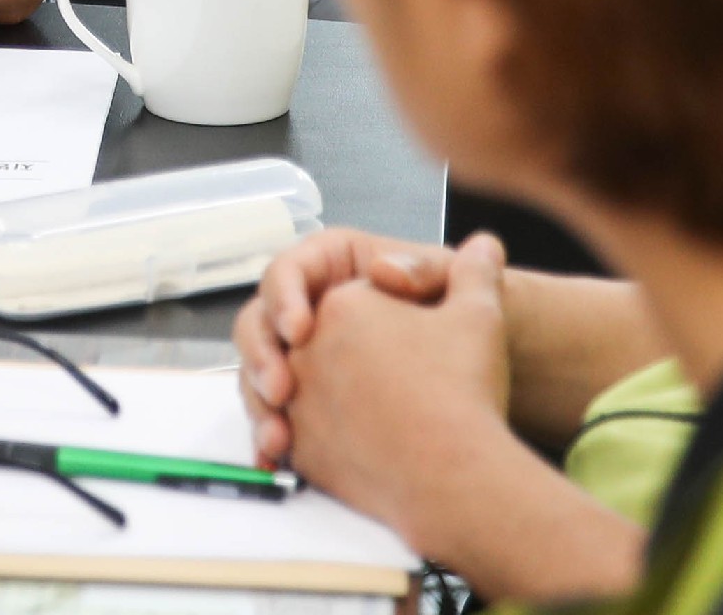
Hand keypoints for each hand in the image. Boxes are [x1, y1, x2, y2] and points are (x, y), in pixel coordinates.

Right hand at [238, 228, 452, 462]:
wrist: (466, 376)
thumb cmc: (454, 321)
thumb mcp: (449, 285)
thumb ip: (423, 267)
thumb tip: (387, 268)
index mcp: (332, 268)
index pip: (289, 272)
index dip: (285, 299)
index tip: (300, 331)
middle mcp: (308, 307)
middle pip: (259, 322)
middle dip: (261, 356)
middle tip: (281, 389)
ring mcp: (301, 356)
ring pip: (256, 371)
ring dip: (257, 403)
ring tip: (278, 435)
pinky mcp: (302, 398)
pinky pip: (270, 412)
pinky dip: (268, 433)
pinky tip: (276, 455)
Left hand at [281, 236, 641, 601]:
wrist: (455, 474)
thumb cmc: (464, 388)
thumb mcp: (479, 313)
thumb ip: (475, 272)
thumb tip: (483, 247)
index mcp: (340, 304)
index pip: (344, 299)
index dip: (375, 315)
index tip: (404, 335)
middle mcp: (307, 350)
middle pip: (308, 341)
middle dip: (337, 353)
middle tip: (377, 374)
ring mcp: (300, 402)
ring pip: (292, 390)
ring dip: (320, 397)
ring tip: (370, 406)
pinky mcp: (303, 452)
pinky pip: (296, 438)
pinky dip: (312, 441)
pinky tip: (348, 448)